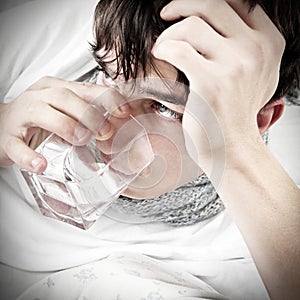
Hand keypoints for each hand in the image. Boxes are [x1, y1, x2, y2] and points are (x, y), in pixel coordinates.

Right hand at [0, 76, 129, 172]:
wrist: (1, 126)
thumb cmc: (38, 118)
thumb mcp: (64, 109)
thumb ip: (86, 112)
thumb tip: (118, 121)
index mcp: (55, 89)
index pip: (84, 87)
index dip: (106, 98)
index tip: (123, 111)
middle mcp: (39, 98)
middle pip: (65, 96)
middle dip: (89, 113)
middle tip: (105, 131)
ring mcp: (21, 116)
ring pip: (43, 114)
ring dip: (67, 127)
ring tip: (81, 140)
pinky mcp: (7, 138)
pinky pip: (16, 146)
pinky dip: (29, 156)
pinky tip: (42, 164)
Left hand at [152, 0, 284, 175]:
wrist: (232, 147)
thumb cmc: (235, 114)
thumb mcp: (255, 76)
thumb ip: (246, 47)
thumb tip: (220, 24)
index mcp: (268, 44)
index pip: (238, 2)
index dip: (207, 1)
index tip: (189, 8)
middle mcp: (255, 51)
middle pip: (212, 5)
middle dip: (182, 4)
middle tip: (167, 14)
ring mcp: (234, 66)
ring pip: (191, 25)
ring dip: (169, 32)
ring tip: (162, 47)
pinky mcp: (210, 83)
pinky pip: (178, 49)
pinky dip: (163, 48)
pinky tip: (159, 55)